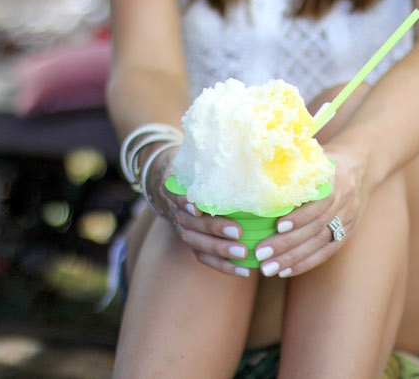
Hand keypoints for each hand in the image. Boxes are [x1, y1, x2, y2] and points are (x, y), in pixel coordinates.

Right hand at [144, 146, 252, 276]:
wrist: (172, 179)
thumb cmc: (196, 167)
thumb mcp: (197, 158)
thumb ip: (213, 157)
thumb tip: (247, 147)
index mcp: (175, 188)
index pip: (176, 196)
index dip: (184, 203)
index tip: (197, 208)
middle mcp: (176, 210)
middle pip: (190, 223)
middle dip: (213, 229)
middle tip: (237, 232)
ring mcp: (183, 228)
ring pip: (196, 243)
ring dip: (219, 250)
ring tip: (243, 254)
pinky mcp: (193, 242)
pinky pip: (203, 257)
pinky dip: (223, 266)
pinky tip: (243, 270)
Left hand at [251, 149, 369, 277]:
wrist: (363, 164)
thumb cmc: (327, 158)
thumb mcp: (314, 154)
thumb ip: (293, 163)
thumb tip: (258, 169)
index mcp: (337, 178)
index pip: (321, 202)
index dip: (301, 216)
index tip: (277, 226)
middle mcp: (345, 201)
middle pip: (317, 227)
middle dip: (288, 243)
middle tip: (261, 253)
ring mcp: (349, 218)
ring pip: (321, 243)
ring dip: (293, 258)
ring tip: (268, 268)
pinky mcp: (348, 232)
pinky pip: (327, 251)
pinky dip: (306, 263)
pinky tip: (285, 271)